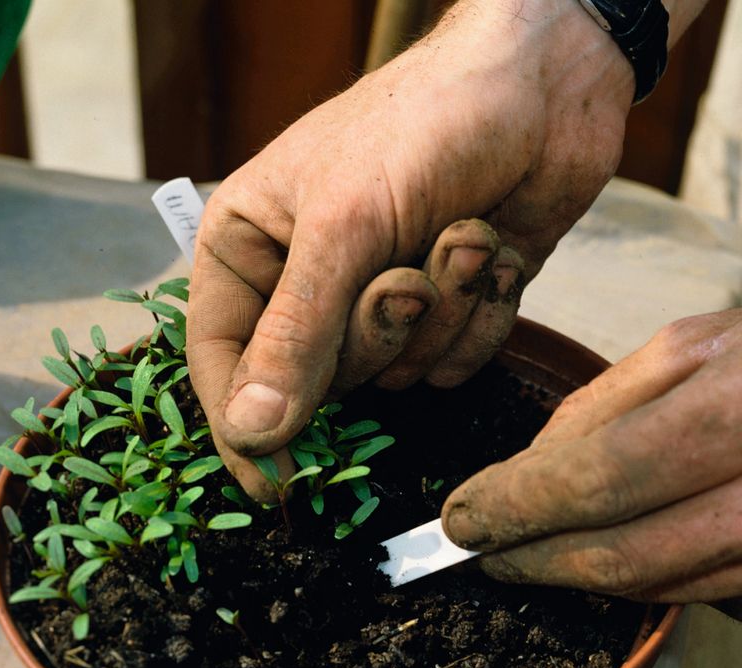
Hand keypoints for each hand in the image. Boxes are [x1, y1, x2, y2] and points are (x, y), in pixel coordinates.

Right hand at [187, 0, 633, 497]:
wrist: (543, 82)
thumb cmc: (422, 125)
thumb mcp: (342, 228)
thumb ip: (295, 335)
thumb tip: (250, 432)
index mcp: (251, 249)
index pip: (222, 363)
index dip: (245, 429)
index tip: (276, 488)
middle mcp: (308, 281)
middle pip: (319, 378)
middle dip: (376, 334)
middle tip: (405, 278)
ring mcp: (379, 296)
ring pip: (394, 372)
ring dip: (440, 313)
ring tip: (459, 236)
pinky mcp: (446, 307)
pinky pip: (451, 360)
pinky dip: (480, 315)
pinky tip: (491, 249)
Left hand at [441, 309, 741, 616]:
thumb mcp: (697, 345)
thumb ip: (606, 406)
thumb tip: (525, 471)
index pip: (600, 476)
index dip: (517, 506)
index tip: (461, 517)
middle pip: (623, 551)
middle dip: (534, 557)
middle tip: (481, 550)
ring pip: (659, 584)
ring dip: (577, 576)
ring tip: (525, 554)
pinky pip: (700, 592)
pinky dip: (635, 582)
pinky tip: (594, 559)